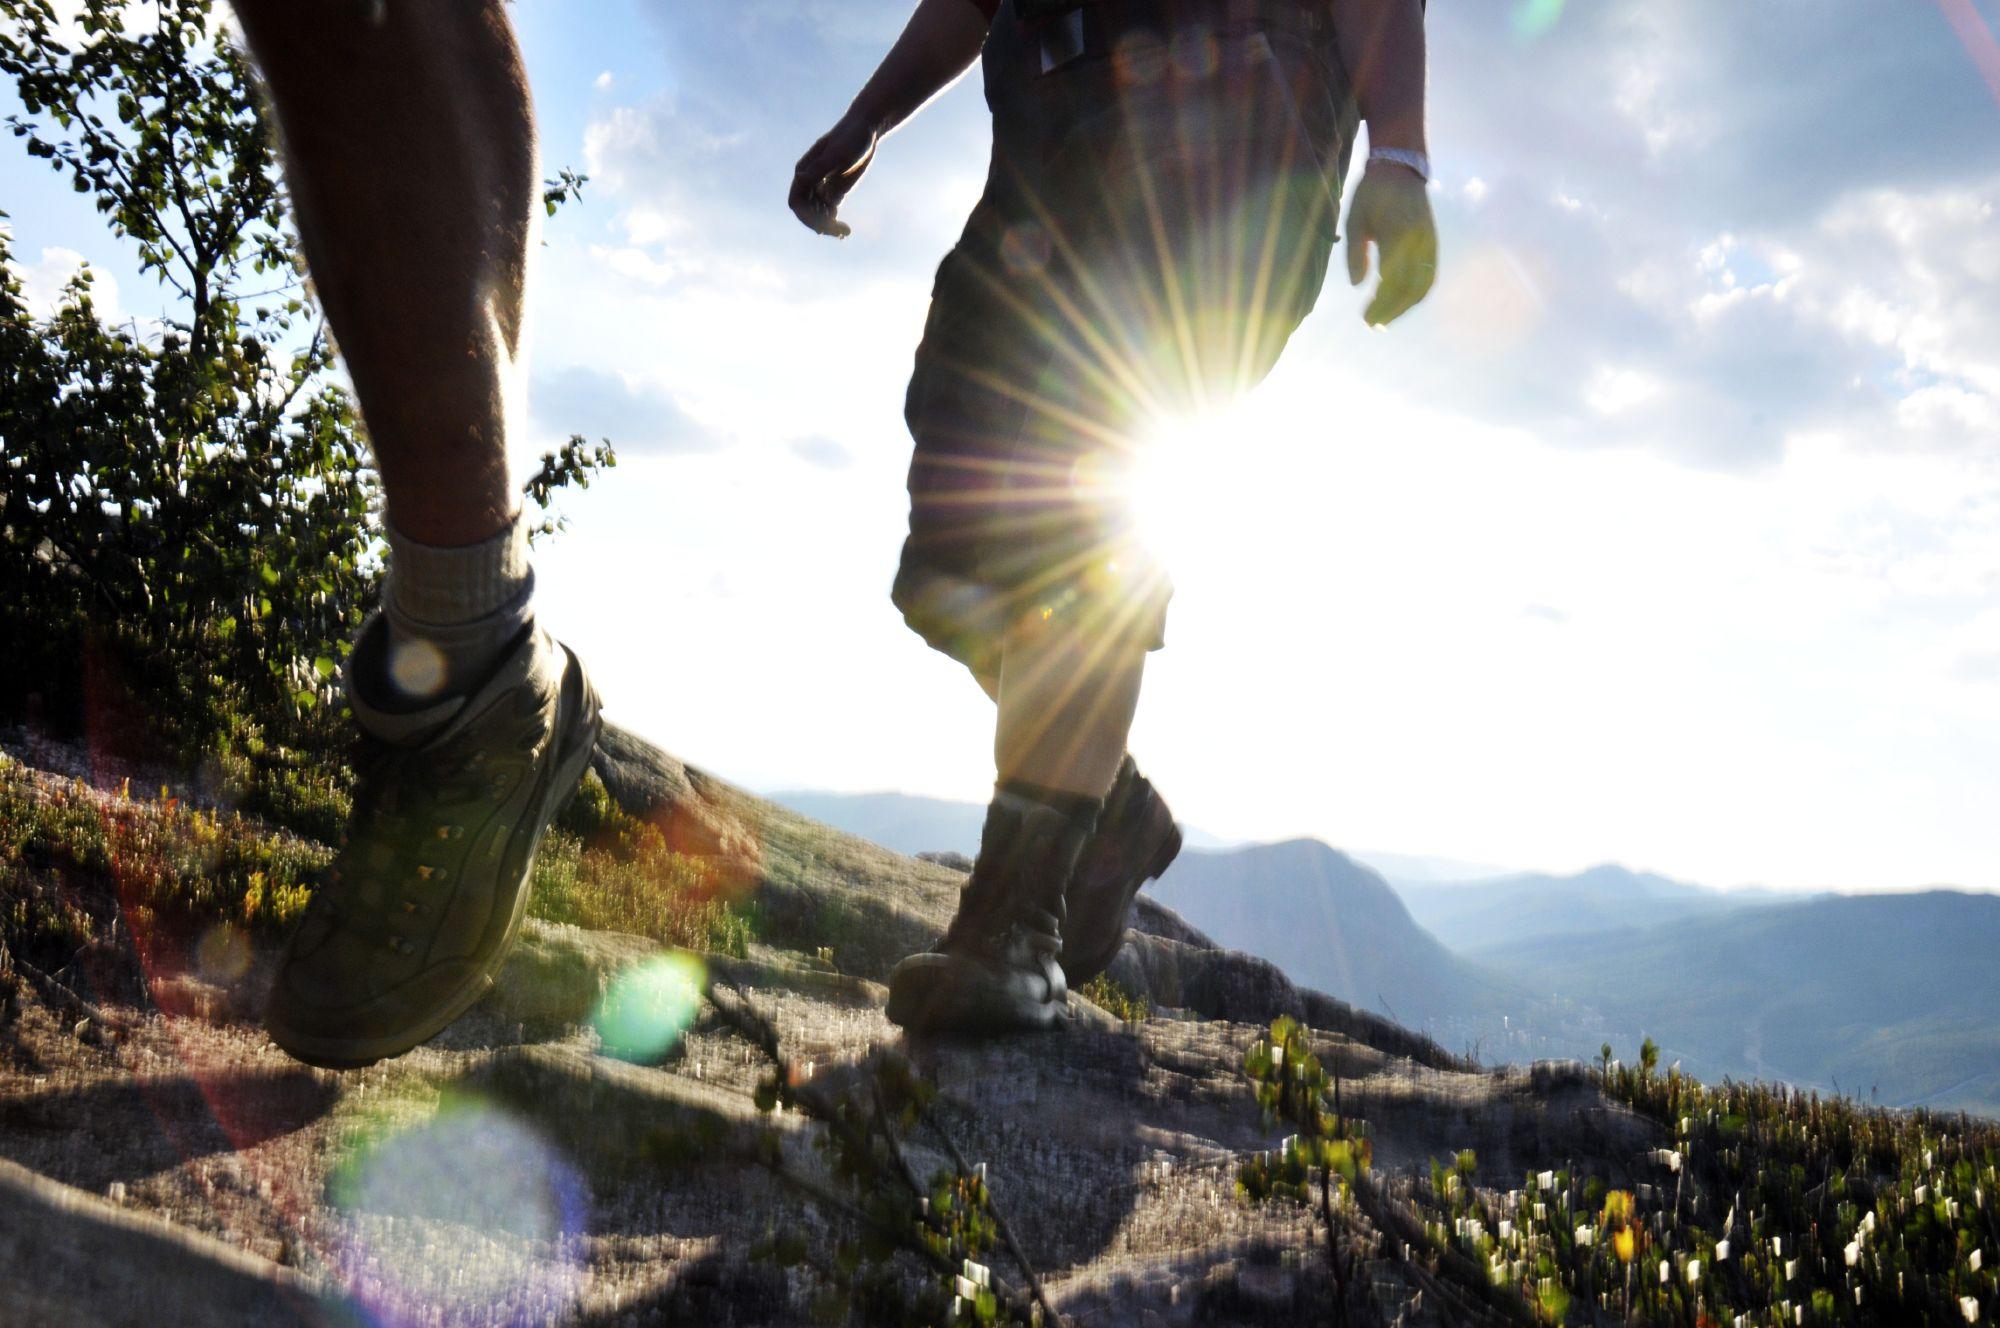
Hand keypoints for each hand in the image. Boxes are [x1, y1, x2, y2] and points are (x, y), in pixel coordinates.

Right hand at [790, 111, 879, 238]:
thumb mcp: (837, 154)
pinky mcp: (835, 191)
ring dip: (829, 227)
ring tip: (845, 232)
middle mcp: (810, 181)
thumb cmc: (850, 137)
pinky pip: (830, 213)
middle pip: (807, 212)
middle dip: (819, 224)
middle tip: (839, 232)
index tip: (822, 225)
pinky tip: (845, 231)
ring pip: (819, 215)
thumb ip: (820, 167)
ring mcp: (823, 188)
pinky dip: (835, 223)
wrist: (866, 130)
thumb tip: (800, 178)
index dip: (805, 216)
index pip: (797, 201)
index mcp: (805, 171)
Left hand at [1344, 163, 1437, 325]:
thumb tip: (1357, 286)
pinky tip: (1402, 300)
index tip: (1365, 318)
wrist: (1400, 167)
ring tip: (1387, 317)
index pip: (1392, 281)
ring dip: (1406, 305)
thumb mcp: (1354, 219)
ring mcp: (1429, 242)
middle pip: (1411, 288)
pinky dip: (1417, 292)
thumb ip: (1355, 253)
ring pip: (1424, 284)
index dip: (1380, 304)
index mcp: (1398, 236)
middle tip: (1373, 324)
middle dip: (1392, 310)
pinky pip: (1430, 274)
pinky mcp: (1433, 242)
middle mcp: (1418, 242)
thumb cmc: (1372, 192)